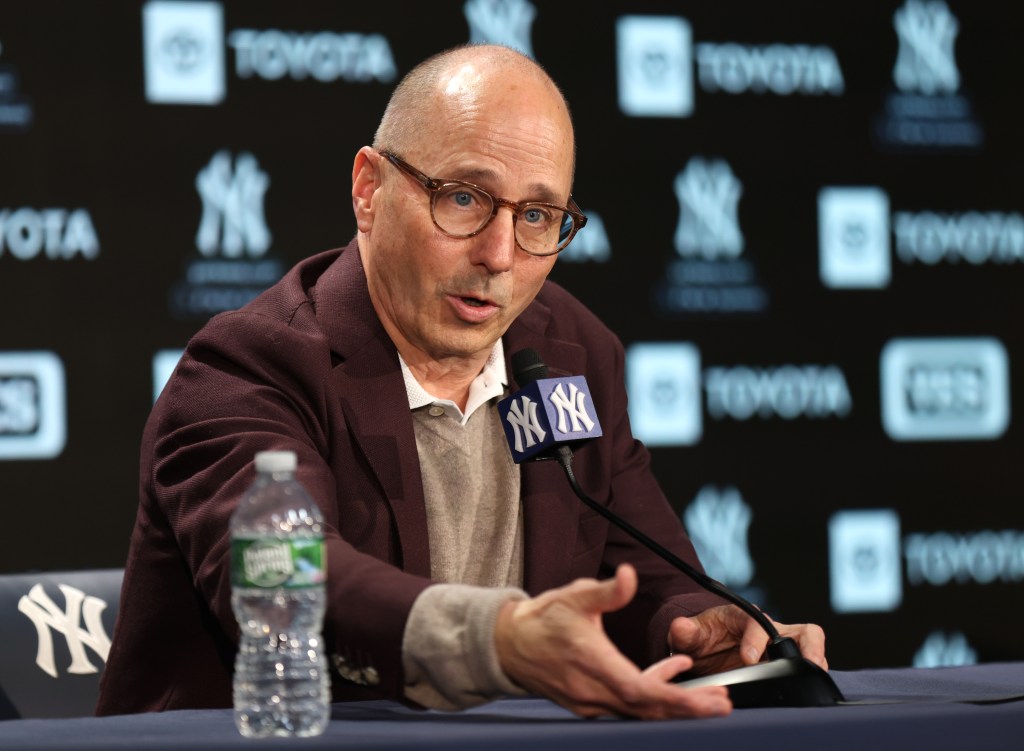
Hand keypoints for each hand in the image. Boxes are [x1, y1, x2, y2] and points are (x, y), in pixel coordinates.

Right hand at [494, 564, 731, 718]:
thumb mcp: (575, 596)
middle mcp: (592, 691)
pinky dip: (653, 694)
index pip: (641, 692)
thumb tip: (630, 575)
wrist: (509, 644)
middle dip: (688, 710)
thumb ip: (608, 591)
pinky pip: (628, 704)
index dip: (678, 701)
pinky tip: (672, 674)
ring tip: (708, 696)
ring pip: (640, 711)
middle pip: (648, 710)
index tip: (708, 702)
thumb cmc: (543, 619)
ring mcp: (590, 701)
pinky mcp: (589, 702)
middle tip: (721, 705)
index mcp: (592, 664)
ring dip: (675, 704)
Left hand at [668, 605, 827, 675]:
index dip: (755, 640)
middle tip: (808, 663)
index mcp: (745, 617)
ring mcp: (782, 647)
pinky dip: (810, 675)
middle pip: (802, 629)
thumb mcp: (689, 636)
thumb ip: (684, 632)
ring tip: (816, 677)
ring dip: (816, 660)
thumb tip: (681, 626)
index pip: (758, 623)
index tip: (747, 659)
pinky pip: (807, 666)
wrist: (707, 649)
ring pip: (811, 646)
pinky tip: (807, 689)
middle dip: (809, 645)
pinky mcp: (786, 663)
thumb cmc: (702, 639)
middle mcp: (770, 629)